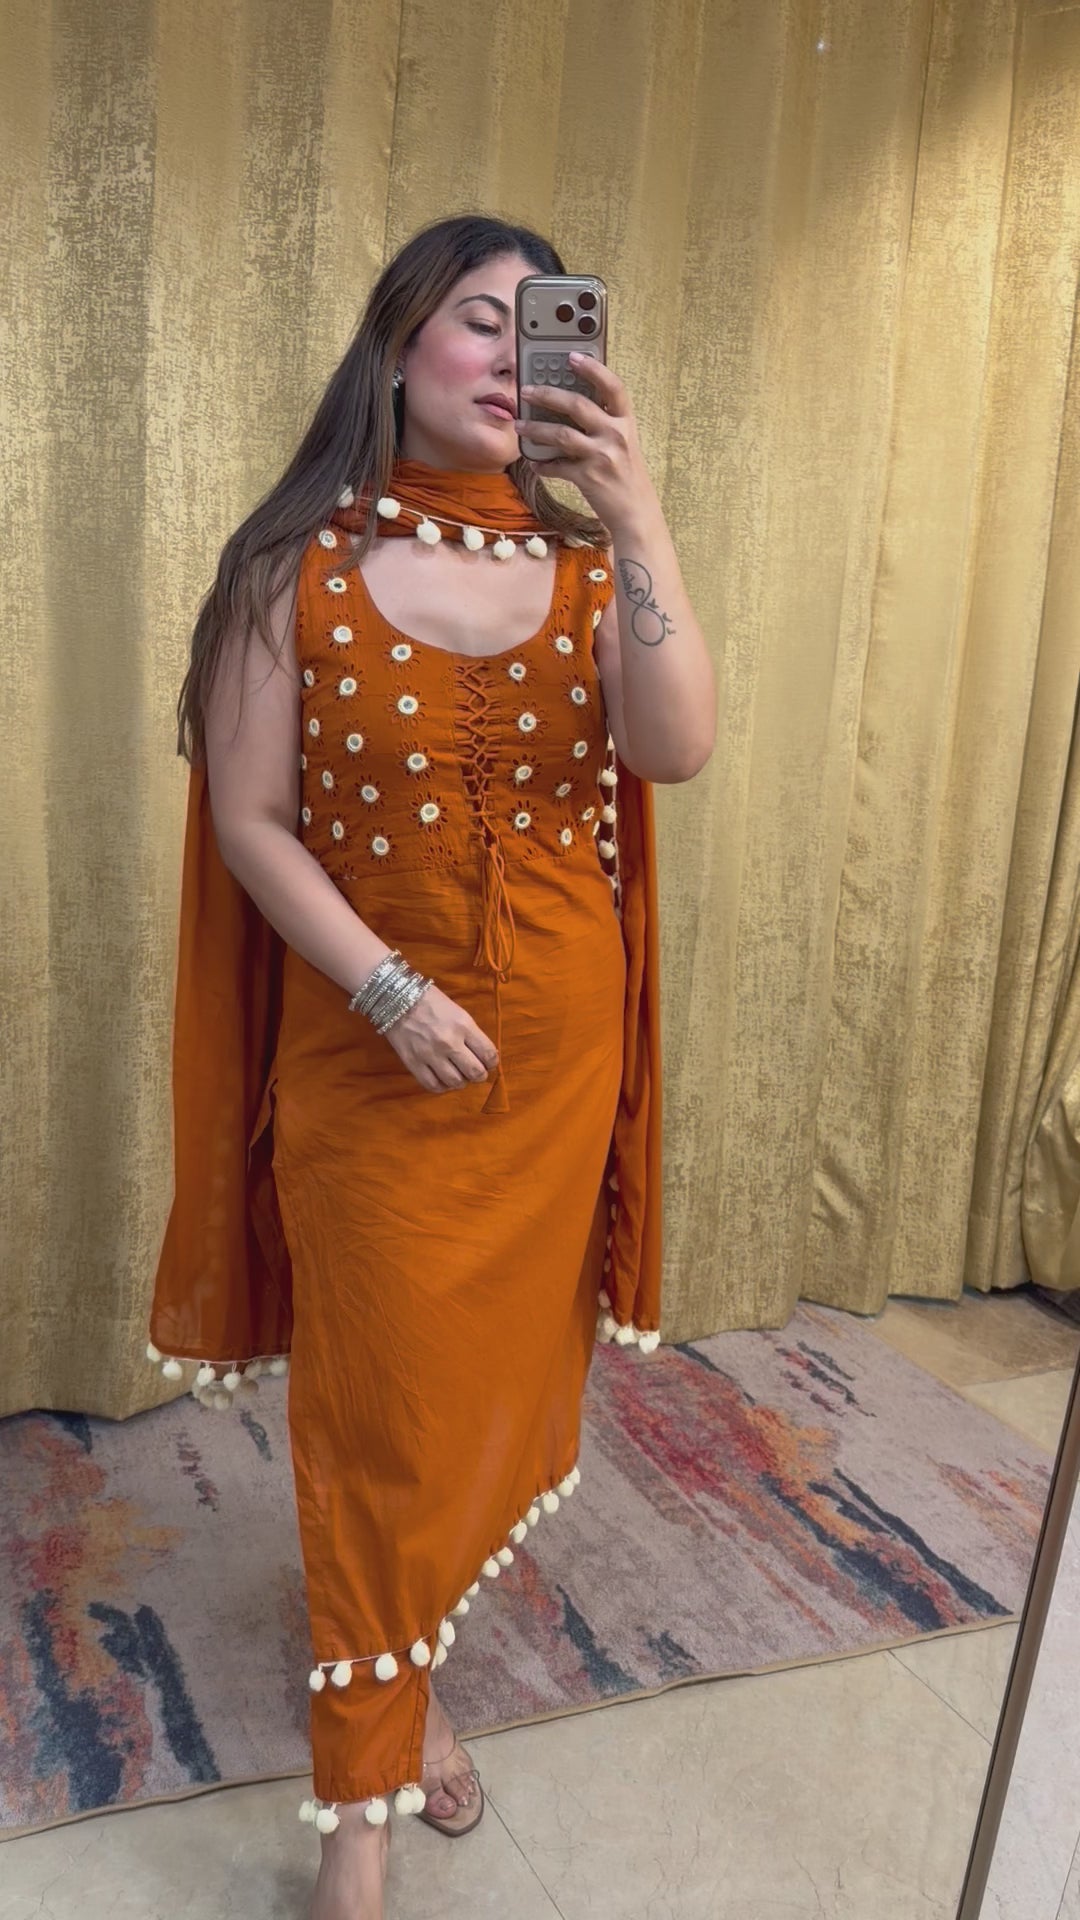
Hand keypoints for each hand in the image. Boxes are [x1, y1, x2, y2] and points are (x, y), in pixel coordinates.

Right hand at [381, 982, 498, 1093]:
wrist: (396, 998)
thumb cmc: (430, 1001)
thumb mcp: (458, 1012)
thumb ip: (471, 1033)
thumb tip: (482, 1055)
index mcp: (463, 1026)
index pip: (489, 1054)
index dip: (492, 1062)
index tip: (488, 1062)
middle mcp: (449, 1042)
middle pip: (475, 1073)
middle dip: (480, 1075)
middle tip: (476, 1072)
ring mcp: (430, 1055)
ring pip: (456, 1082)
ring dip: (461, 1082)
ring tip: (459, 1076)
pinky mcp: (413, 1063)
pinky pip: (433, 1086)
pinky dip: (442, 1087)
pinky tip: (443, 1080)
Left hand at [514, 355, 655, 531]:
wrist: (637, 514)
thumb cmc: (627, 476)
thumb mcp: (624, 444)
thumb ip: (606, 424)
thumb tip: (571, 405)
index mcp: (626, 422)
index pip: (613, 386)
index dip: (592, 368)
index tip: (571, 356)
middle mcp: (616, 435)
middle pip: (577, 404)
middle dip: (547, 394)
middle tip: (527, 390)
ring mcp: (603, 456)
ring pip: (561, 434)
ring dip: (535, 428)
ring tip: (519, 425)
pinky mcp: (588, 478)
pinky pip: (557, 466)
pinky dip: (543, 465)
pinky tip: (534, 463)